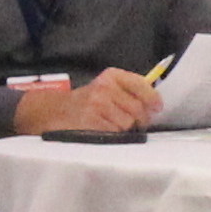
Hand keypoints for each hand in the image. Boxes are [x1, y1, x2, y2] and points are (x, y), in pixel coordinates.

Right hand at [14, 68, 161, 137]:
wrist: (54, 112)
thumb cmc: (85, 102)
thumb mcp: (105, 88)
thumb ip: (128, 91)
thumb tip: (155, 105)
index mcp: (111, 76)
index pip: (141, 84)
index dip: (152, 98)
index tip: (157, 107)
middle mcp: (104, 87)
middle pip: (138, 108)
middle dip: (140, 119)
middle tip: (134, 123)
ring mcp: (97, 105)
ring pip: (128, 123)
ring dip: (125, 129)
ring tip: (112, 125)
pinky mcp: (91, 122)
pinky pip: (115, 133)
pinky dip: (113, 135)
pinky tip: (104, 131)